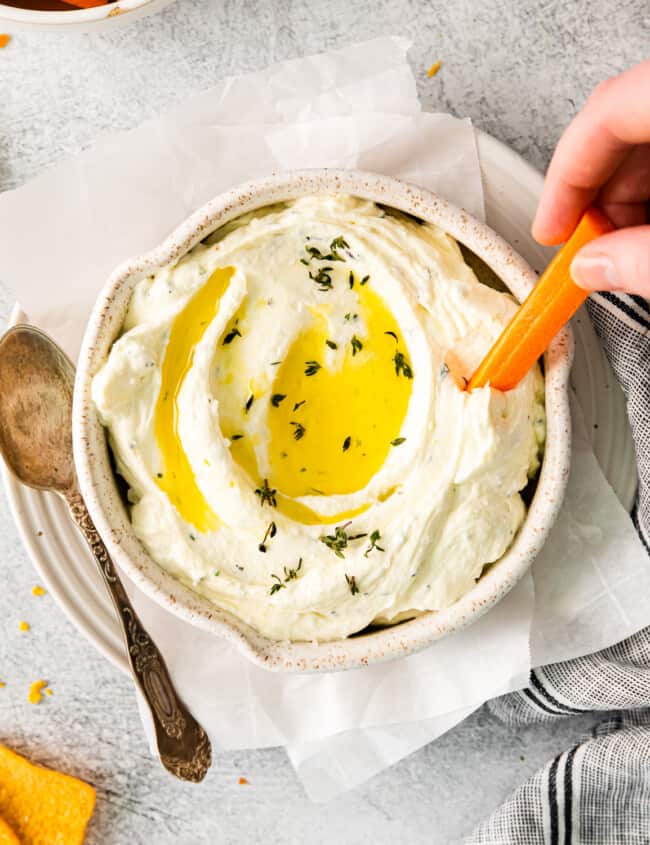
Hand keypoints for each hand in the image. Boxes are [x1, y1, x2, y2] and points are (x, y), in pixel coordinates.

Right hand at [532, 60, 649, 295]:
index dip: (564, 178)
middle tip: (591, 246)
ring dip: (626, 194)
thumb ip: (640, 260)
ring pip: (646, 134)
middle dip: (597, 194)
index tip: (551, 230)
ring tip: (626, 245)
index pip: (604, 116)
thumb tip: (594, 267)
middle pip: (622, 123)